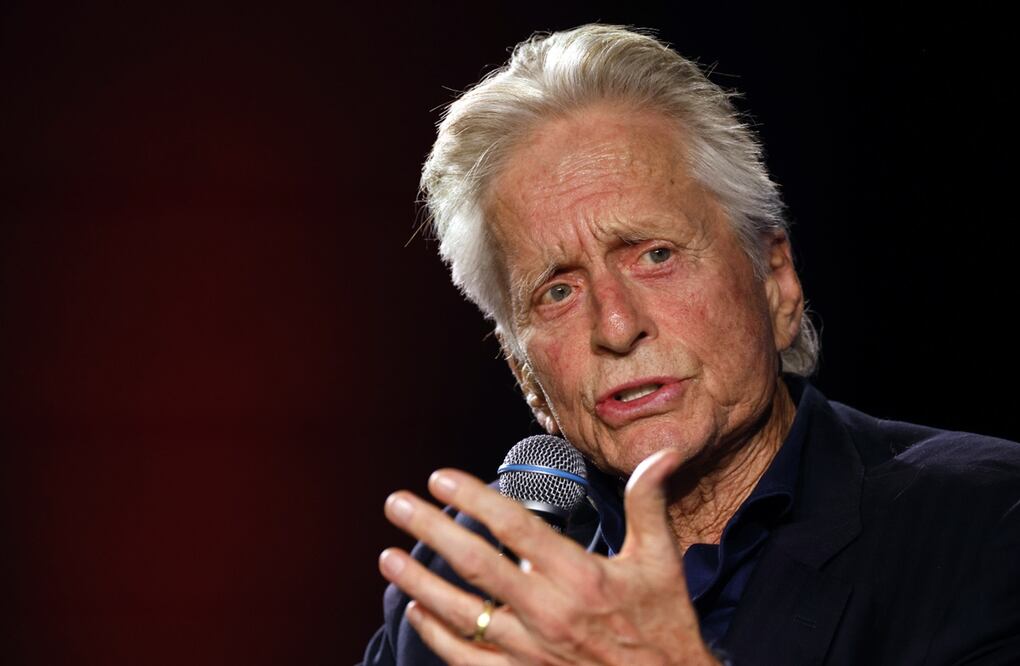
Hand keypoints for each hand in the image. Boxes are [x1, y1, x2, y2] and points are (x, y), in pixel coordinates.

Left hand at [378, 449, 719, 664]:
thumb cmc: (663, 627)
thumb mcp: (661, 562)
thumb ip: (648, 504)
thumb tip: (660, 454)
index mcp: (580, 576)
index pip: (514, 527)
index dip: (473, 499)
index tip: (440, 479)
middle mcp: (548, 612)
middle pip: (475, 563)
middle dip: (429, 529)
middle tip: (396, 504)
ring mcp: (530, 650)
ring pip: (460, 613)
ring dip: (419, 582)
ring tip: (387, 559)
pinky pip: (467, 658)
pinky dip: (437, 634)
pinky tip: (417, 612)